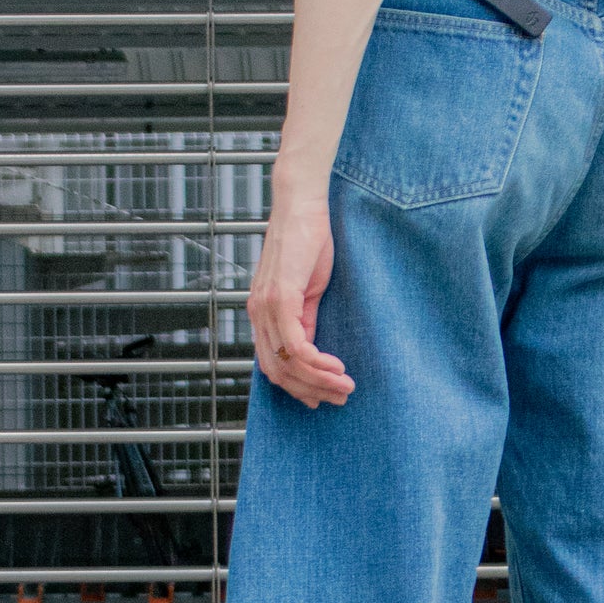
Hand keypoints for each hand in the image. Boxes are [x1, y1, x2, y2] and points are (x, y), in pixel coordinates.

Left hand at [246, 193, 355, 409]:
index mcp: (262, 314)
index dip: (297, 388)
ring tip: (345, 386)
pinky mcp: (281, 297)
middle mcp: (258, 314)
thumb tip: (311, 352)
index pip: (272, 366)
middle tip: (340, 398)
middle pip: (277, 373)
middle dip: (310, 392)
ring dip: (318, 382)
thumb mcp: (306, 289)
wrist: (301, 204)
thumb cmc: (306, 241)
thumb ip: (305, 320)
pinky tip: (337, 366)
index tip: (323, 398)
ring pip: (287, 365)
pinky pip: (295, 345)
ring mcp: (266, 307)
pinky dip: (317, 363)